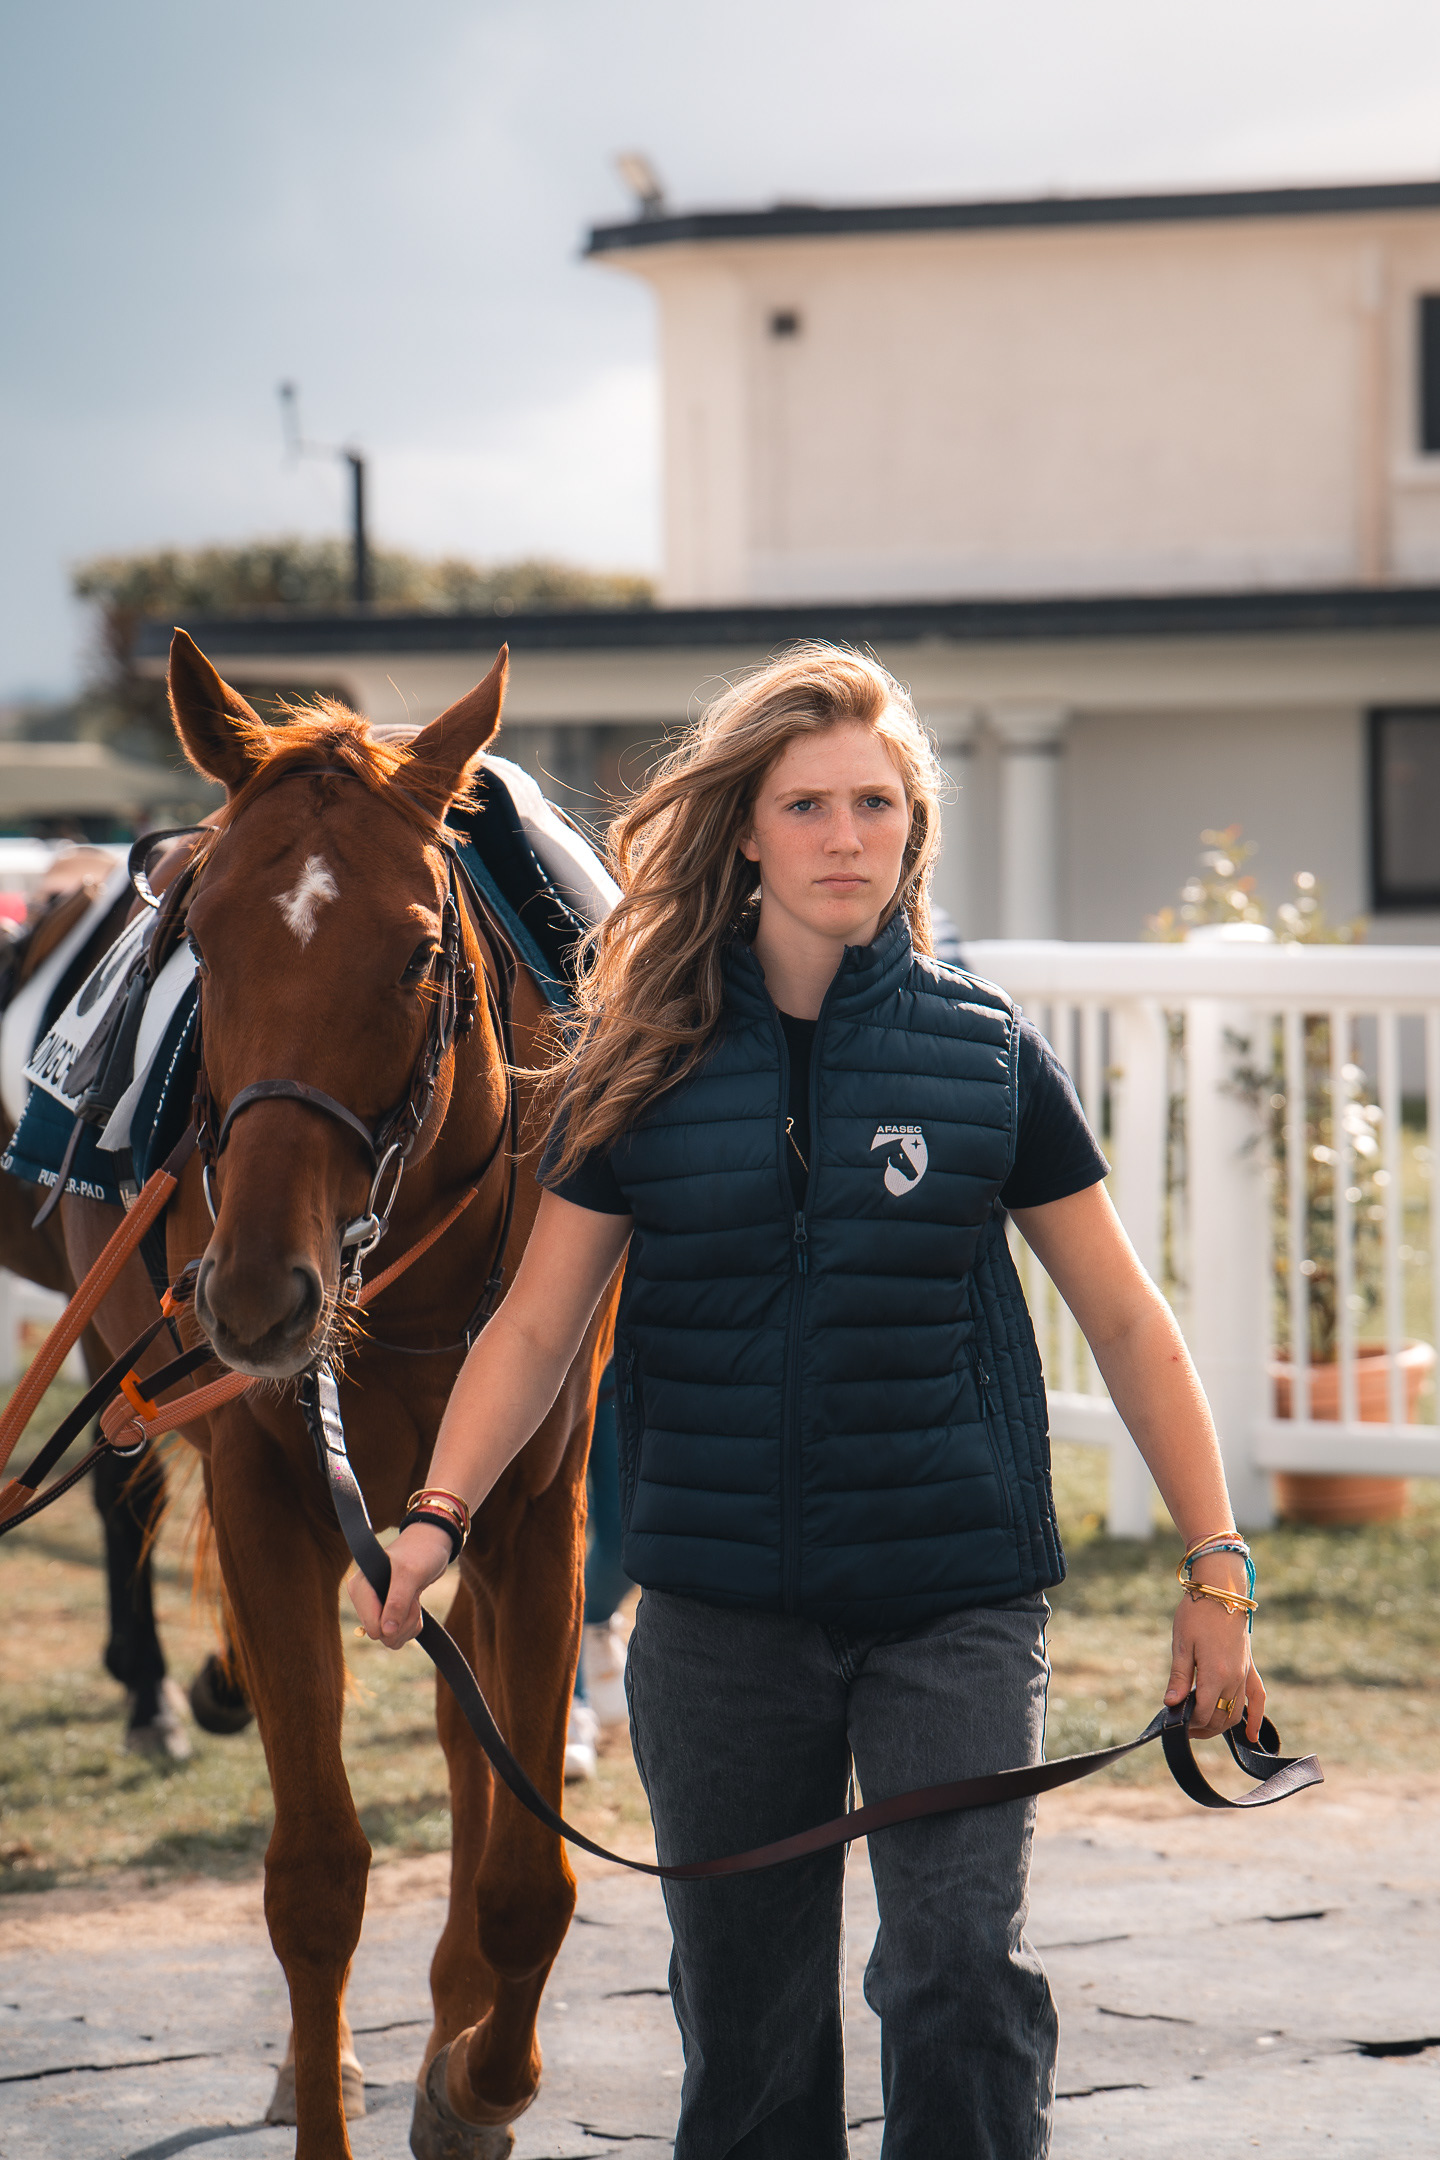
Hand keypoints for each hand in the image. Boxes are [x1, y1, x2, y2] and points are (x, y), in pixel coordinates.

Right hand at [348, 1523, 453, 1647]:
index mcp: (360, 1587)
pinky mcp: (388, 1612)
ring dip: (408, 1624)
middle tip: (413, 1598)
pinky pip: (397, 1635)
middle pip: (381, 1635)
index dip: (394, 1621)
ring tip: (414, 1599)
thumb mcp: (410, 1574)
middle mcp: (364, 1599)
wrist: (432, 1545)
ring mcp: (376, 1607)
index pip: (371, 1626)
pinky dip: (410, 1625)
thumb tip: (386, 1632)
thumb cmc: (420, 1552)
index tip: (408, 1599)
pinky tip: (415, 1606)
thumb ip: (397, 1602)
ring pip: (390, 1638)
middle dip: (403, 1622)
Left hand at [1165, 1553, 1265, 1743]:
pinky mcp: (1250, 1668)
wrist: (1222, 1592)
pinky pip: (1257, 1698)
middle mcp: (1234, 1679)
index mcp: (1215, 1674)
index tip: (1175, 1724)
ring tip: (1202, 1727)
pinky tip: (1250, 1735)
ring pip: (1236, 1713)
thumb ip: (1179, 1678)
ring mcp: (1245, 1674)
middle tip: (1184, 1727)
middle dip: (1202, 1728)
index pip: (1204, 1713)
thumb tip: (1171, 1704)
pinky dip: (1255, 1718)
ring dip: (1220, 1726)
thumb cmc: (1197, 1614)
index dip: (1189, 1724)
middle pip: (1220, 1718)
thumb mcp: (1181, 1644)